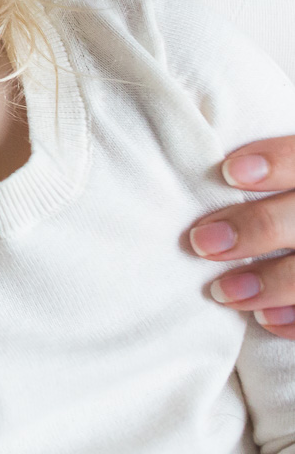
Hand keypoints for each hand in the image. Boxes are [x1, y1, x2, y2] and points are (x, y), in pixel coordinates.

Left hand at [192, 136, 294, 336]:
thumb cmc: (281, 204)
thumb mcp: (280, 185)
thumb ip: (260, 174)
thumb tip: (199, 167)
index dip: (277, 161)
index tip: (229, 172)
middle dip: (256, 227)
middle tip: (202, 242)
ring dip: (271, 283)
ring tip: (223, 292)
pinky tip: (265, 319)